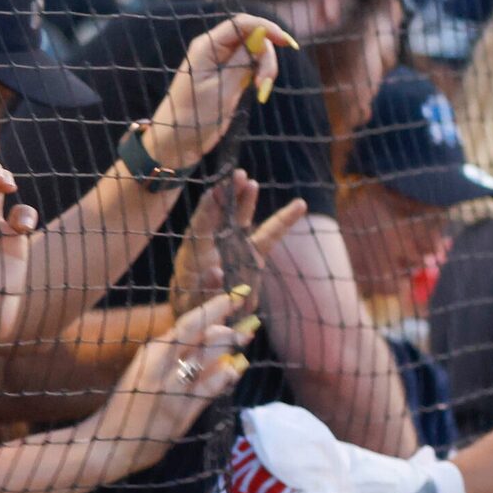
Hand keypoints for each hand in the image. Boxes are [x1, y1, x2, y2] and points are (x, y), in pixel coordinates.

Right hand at [96, 293, 252, 469]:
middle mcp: (161, 366)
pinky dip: (226, 376)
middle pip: (201, 336)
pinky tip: (237, 368)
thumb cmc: (130, 402)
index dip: (214, 308)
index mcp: (152, 353)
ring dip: (230, 346)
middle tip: (250, 320)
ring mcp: (172, 389)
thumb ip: (173, 353)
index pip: (188, 323)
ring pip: (208, 358)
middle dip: (229, 326)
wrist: (107, 442)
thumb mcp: (147, 369)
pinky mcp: (180, 413)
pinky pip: (209, 389)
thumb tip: (208, 334)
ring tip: (246, 337)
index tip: (235, 296)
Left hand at [142, 14, 299, 172]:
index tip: (286, 42)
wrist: (178, 139)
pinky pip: (252, 66)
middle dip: (267, 56)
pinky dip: (260, 76)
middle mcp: (215, 50)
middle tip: (266, 83)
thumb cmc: (194, 114)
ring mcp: (223, 63)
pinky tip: (260, 91)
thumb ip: (243, 61)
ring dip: (265, 68)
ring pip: (255, 53)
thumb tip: (262, 38)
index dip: (266, 27)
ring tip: (262, 90)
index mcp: (207, 46)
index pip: (242, 24)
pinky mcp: (229, 77)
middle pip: (253, 37)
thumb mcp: (222, 88)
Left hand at [166, 172, 305, 306]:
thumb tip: (217, 272)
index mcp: (195, 255)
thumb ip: (205, 292)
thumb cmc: (193, 308)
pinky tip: (298, 205)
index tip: (215, 191)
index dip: (208, 209)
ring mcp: (237, 250)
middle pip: (225, 217)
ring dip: (249, 201)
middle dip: (232, 196)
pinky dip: (283, 221)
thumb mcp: (193, 305)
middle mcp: (217, 247)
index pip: (202, 226)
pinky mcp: (254, 258)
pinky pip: (270, 236)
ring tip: (256, 182)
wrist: (203, 317)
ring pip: (245, 222)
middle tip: (240, 175)